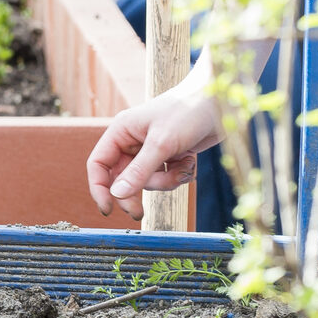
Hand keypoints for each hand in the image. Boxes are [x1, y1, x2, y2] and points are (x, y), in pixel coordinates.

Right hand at [86, 85, 221, 218]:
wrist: (219, 103)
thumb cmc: (187, 113)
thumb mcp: (161, 144)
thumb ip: (138, 172)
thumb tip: (116, 195)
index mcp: (121, 132)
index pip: (98, 164)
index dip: (99, 187)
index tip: (107, 209)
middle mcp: (133, 141)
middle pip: (123, 178)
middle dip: (135, 193)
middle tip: (139, 214)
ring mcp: (152, 150)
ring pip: (148, 181)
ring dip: (166, 181)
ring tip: (183, 166)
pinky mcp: (170, 156)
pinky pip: (167, 178)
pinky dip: (180, 175)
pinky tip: (191, 160)